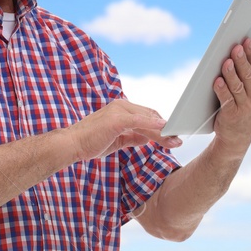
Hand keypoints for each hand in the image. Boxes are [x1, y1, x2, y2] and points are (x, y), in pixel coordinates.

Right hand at [65, 99, 181, 161]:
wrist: (72, 145)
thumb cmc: (92, 142)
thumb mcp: (118, 140)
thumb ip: (132, 137)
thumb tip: (147, 138)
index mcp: (121, 109)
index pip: (147, 115)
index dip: (161, 125)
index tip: (172, 136)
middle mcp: (121, 105)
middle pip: (151, 116)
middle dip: (166, 130)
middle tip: (178, 141)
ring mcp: (118, 110)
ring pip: (147, 120)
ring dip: (163, 132)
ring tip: (174, 142)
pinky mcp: (116, 119)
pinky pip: (139, 121)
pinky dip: (153, 125)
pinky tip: (164, 129)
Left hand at [211, 37, 250, 151]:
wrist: (237, 135)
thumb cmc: (238, 105)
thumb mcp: (245, 89)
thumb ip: (242, 72)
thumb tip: (235, 49)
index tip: (247, 39)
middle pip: (247, 74)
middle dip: (242, 59)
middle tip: (236, 47)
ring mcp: (244, 105)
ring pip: (238, 86)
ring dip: (232, 73)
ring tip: (226, 61)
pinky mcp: (232, 115)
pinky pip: (226, 100)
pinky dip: (222, 89)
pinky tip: (217, 80)